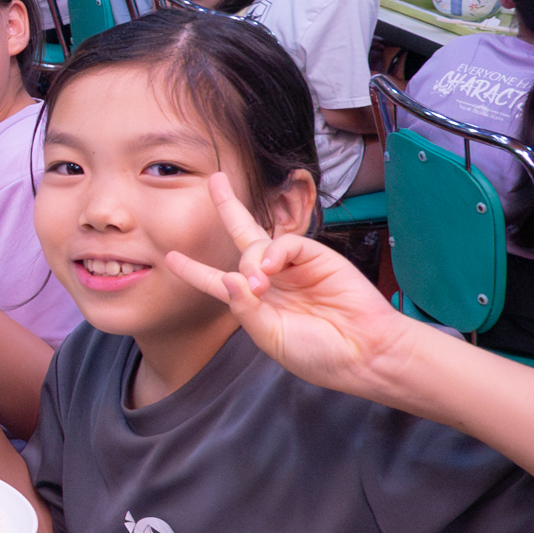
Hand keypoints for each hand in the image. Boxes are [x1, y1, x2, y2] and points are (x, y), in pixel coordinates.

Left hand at [162, 172, 415, 394]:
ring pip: (258, 242)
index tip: (170, 258)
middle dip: (228, 207)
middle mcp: (272, 279)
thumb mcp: (270, 336)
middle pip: (242, 237)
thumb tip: (226, 278)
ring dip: (251, 261)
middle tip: (214, 179)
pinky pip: (286, 243)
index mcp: (255, 302)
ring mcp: (293, 266)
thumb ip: (245, 309)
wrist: (363, 353)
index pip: (217, 281)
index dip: (194, 270)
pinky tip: (272, 269)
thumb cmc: (317, 352)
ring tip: (261, 285)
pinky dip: (274, 252)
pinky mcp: (316, 256)